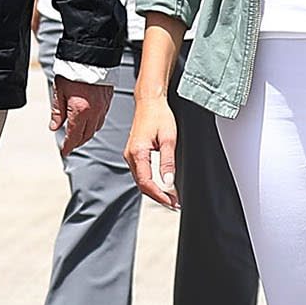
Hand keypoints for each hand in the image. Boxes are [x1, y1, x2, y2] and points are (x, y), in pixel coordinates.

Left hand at [49, 78, 112, 155]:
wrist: (92, 56)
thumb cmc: (74, 71)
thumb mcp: (60, 91)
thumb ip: (58, 111)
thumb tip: (54, 126)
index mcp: (80, 111)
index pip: (74, 136)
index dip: (68, 146)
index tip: (64, 151)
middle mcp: (94, 111)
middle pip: (86, 135)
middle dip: (77, 143)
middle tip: (69, 145)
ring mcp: (103, 107)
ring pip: (95, 128)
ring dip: (86, 134)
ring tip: (78, 135)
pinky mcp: (108, 101)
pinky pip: (101, 118)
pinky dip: (94, 124)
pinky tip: (89, 122)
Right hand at [124, 96, 178, 210]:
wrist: (150, 101)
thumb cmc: (159, 115)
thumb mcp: (169, 139)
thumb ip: (168, 162)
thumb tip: (169, 183)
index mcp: (137, 153)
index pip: (146, 183)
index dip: (159, 196)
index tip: (172, 203)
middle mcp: (130, 155)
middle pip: (142, 184)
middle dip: (158, 196)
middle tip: (174, 203)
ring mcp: (131, 154)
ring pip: (141, 180)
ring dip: (155, 190)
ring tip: (171, 196)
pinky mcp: (134, 153)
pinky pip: (141, 172)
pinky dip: (151, 181)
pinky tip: (162, 184)